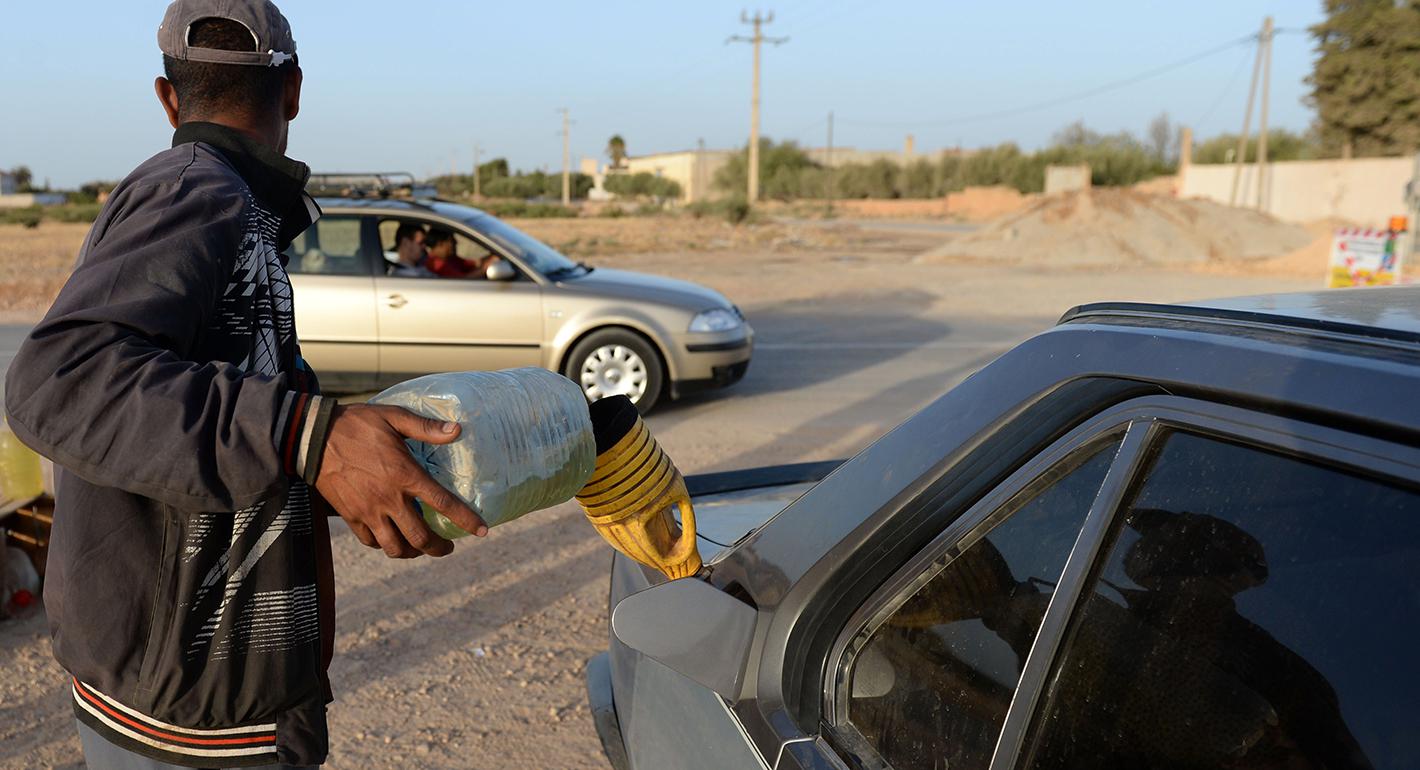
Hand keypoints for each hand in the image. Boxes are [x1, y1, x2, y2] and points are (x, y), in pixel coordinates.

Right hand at [314, 404, 487, 557]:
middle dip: (440, 548)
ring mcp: (368, 511)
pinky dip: (384, 546)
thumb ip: (426, 427)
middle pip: (420, 537)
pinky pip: (371, 542)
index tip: (483, 531)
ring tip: (421, 549)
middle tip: (449, 547)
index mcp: (405, 475)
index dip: (466, 520)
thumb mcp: (393, 417)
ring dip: (412, 553)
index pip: (443, 503)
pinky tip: (392, 539)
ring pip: (395, 547)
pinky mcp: (350, 516)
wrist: (311, 437)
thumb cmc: (356, 424)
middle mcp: (389, 499)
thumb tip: (457, 430)